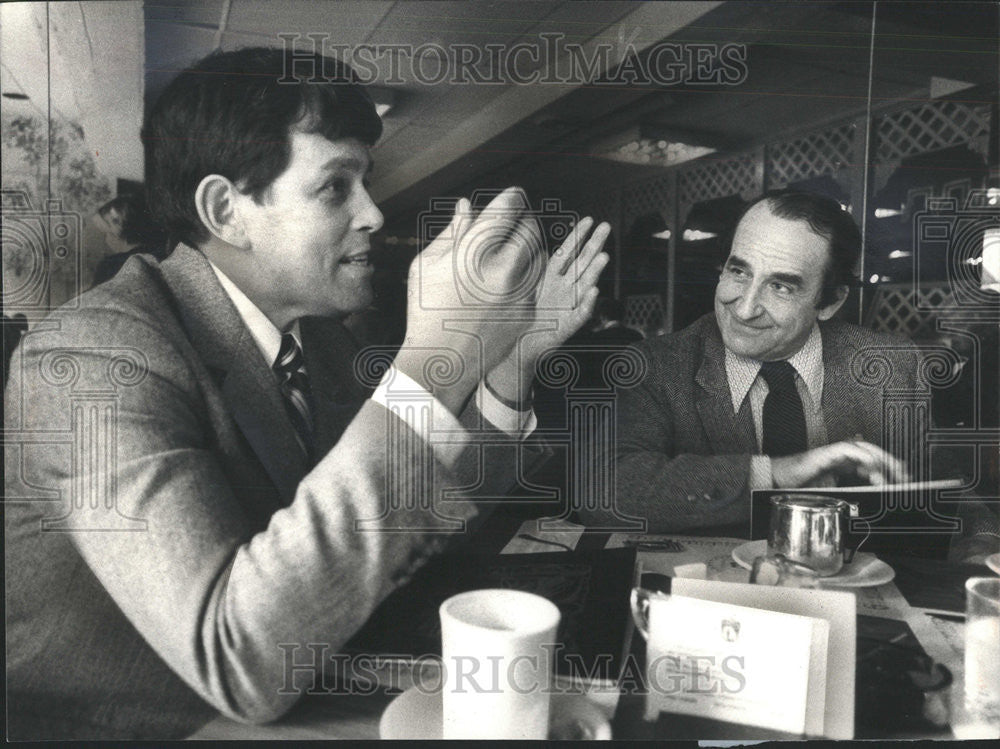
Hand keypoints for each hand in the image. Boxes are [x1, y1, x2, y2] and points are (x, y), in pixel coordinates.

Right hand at [396, 187, 539, 413]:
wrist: (441, 361)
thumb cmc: (426, 311)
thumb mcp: (427, 265)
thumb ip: (452, 232)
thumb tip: (467, 206)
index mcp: (475, 251)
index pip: (509, 206)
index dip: (511, 197)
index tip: (511, 197)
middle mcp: (504, 269)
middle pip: (530, 226)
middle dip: (523, 219)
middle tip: (514, 221)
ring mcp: (520, 293)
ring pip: (539, 253)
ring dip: (529, 245)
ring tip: (513, 248)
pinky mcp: (529, 312)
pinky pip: (537, 281)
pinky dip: (529, 273)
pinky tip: (513, 276)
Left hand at [484, 217, 610, 405]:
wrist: (522, 346)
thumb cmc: (524, 318)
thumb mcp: (524, 287)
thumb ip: (529, 265)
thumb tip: (526, 239)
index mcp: (553, 280)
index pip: (567, 253)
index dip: (577, 237)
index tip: (587, 220)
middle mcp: (564, 290)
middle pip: (582, 263)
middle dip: (594, 245)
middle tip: (606, 227)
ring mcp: (569, 306)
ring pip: (584, 285)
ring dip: (595, 271)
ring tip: (604, 256)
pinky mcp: (569, 325)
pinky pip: (580, 313)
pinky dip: (588, 303)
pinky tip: (594, 292)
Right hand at [771, 440, 910, 488]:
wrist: (776, 481)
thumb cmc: (797, 487)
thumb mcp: (828, 494)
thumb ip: (846, 494)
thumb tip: (865, 502)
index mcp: (842, 464)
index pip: (871, 462)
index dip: (888, 469)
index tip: (901, 481)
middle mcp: (840, 456)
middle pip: (872, 452)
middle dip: (891, 463)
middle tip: (905, 477)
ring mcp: (833, 453)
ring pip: (865, 448)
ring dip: (882, 460)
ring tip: (893, 473)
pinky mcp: (825, 453)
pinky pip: (849, 450)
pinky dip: (863, 457)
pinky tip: (872, 467)